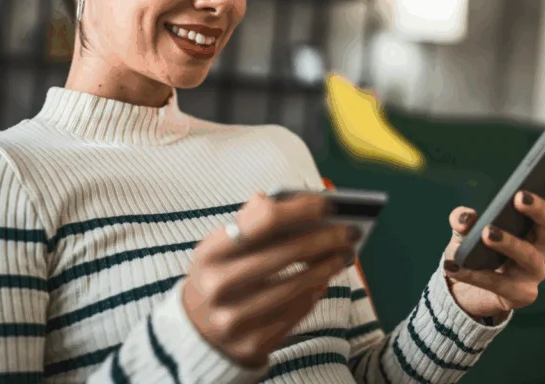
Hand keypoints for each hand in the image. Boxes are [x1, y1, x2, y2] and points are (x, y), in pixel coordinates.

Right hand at [182, 192, 357, 367]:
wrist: (194, 333)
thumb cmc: (218, 276)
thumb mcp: (219, 248)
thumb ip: (250, 223)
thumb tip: (289, 200)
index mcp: (209, 253)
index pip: (263, 220)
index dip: (301, 209)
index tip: (328, 204)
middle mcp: (218, 286)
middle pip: (286, 254)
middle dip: (325, 239)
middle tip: (350, 231)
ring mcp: (234, 319)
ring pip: (295, 287)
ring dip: (327, 268)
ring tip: (344, 255)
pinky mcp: (251, 344)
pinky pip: (294, 315)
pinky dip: (313, 295)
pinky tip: (324, 281)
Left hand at [442, 167, 544, 320]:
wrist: (464, 288)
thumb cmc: (474, 249)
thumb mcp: (466, 228)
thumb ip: (463, 218)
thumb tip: (466, 218)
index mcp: (535, 223)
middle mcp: (542, 246)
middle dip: (538, 209)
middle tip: (520, 197)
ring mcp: (534, 271)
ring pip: (528, 255)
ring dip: (508, 242)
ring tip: (486, 232)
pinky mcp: (521, 294)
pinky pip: (498, 282)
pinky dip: (473, 273)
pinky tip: (453, 265)